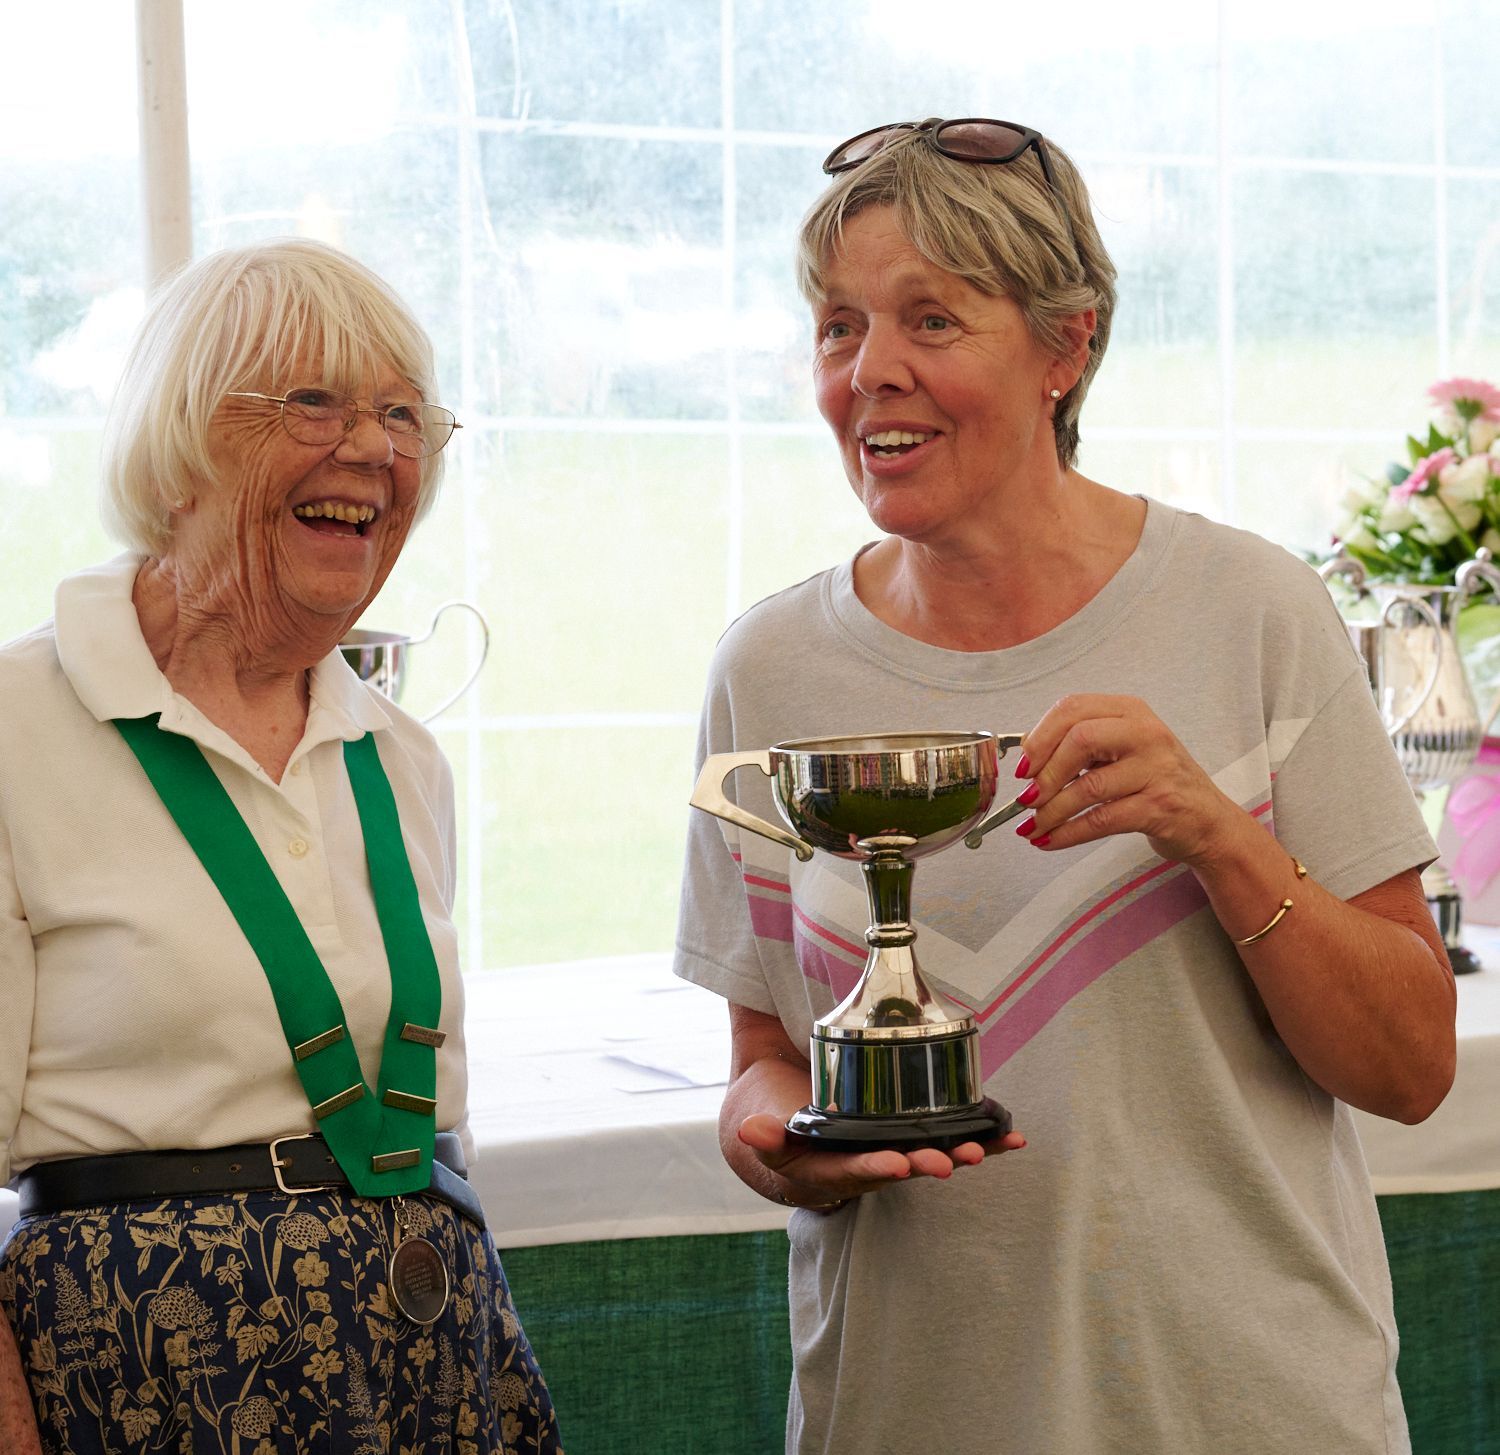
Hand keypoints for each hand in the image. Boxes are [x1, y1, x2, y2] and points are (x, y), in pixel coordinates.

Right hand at [737, 1113, 1024, 1208]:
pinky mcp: (907, 1140)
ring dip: (959, 1155)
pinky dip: (980, 1141)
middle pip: (898, 1170)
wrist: (784, 1126)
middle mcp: (863, 1170)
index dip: (874, 1168)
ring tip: (985, 1148)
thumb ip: (764, 1136)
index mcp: (826, 1173)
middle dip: (924, 1166)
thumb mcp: (761, 1131)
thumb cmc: (774, 1126)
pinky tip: (1012, 1137)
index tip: (895, 1163)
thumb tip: (750, 1132)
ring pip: (927, 1158)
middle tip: (948, 1162)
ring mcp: (888, 1156)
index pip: (851, 1173)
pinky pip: (946, 1141)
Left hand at [1015, 694, 1239, 866]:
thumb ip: (1081, 745)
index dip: (1039, 737)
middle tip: (1026, 797)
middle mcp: (1146, 734)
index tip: (1022, 765)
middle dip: (1044, 773)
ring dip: (1051, 811)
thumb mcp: (1121, 751)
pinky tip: (1049, 840)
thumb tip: (1027, 751)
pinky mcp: (1159, 807)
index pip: (1073, 709)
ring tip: (1033, 826)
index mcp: (1130, 712)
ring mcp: (1157, 770)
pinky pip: (1101, 820)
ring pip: (1088, 786)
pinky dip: (1068, 833)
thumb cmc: (1157, 783)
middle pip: (1079, 739)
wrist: (1208, 821)